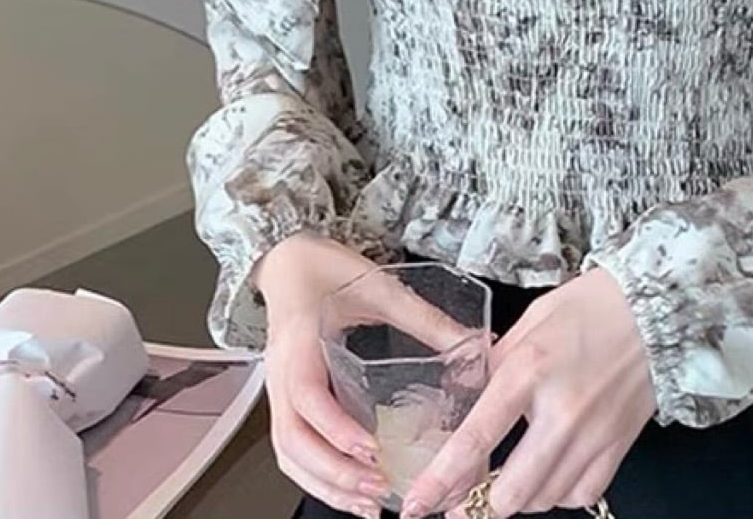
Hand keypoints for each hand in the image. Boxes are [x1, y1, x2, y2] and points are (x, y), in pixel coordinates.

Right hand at [257, 233, 477, 518]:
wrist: (287, 258)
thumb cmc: (325, 267)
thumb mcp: (379, 286)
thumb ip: (423, 316)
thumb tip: (474, 345)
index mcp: (300, 341)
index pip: (307, 397)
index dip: (338, 429)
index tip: (372, 449)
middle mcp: (281, 372)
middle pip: (293, 440)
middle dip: (335, 472)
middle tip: (380, 487)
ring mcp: (278, 388)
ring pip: (288, 453)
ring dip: (325, 482)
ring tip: (369, 502)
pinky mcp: (285, 397)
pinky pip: (291, 446)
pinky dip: (316, 473)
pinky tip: (350, 486)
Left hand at [400, 268, 656, 518]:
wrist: (655, 305)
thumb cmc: (590, 305)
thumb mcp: (530, 321)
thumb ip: (496, 363)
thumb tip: (464, 400)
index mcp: (529, 370)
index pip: (476, 439)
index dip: (442, 480)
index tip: (417, 505)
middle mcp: (561, 409)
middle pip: (511, 492)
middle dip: (479, 504)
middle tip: (464, 501)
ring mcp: (594, 433)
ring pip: (544, 499)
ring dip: (519, 497)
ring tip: (510, 478)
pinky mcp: (619, 444)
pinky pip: (581, 494)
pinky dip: (559, 494)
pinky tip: (552, 473)